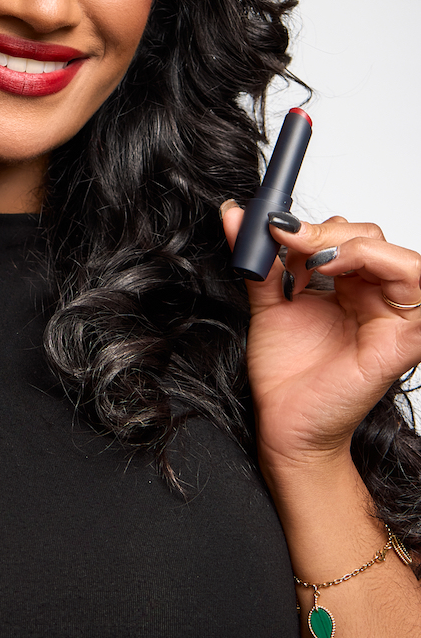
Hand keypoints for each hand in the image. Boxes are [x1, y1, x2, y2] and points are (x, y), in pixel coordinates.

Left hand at [220, 204, 420, 470]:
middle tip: (286, 239)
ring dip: (352, 244)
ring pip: (397, 256)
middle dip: (325, 231)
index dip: (311, 224)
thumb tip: (235, 214)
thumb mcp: (269, 301)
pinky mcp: (402, 339)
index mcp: (350, 287)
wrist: (284, 423)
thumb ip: (259, 258)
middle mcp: (376, 298)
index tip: (271, 225)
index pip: (347, 235)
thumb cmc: (286, 373)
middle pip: (370, 238)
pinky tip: (333, 272)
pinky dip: (377, 263)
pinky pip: (413, 286)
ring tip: (314, 259)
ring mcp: (394, 318)